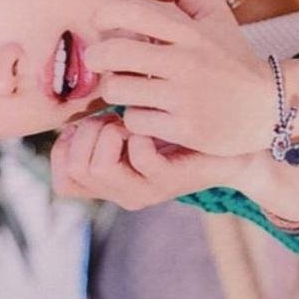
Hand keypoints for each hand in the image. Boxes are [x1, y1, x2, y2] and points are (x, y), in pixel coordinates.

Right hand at [50, 114, 250, 210]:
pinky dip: (140, 133)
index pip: (63, 181)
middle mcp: (124, 194)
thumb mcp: (131, 125)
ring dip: (109, 133)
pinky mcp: (169, 181)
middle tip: (115, 119)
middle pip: (77, 171)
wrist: (234, 146)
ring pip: (99, 168)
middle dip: (88, 134)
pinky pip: (138, 155)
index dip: (66, 147)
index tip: (92, 124)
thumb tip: (70, 104)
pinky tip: (153, 125)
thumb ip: (101, 123)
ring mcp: (146, 191)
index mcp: (112, 185)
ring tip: (130, 122)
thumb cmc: (181, 127)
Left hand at [84, 0, 273, 156]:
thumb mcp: (216, 17)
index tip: (101, 24)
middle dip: (97, 57)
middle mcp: (186, 62)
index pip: (133, 12)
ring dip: (116, 91)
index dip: (106, 15)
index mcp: (190, 32)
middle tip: (101, 63)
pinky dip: (135, 120)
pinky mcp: (186, 129)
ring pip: (118, 90)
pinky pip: (135, 121)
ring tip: (128, 91)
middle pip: (114, 53)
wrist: (271, 107)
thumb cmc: (234, 59)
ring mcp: (185, 97)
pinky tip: (146, 116)